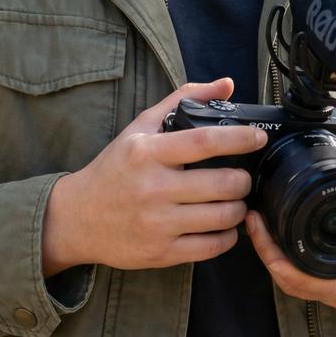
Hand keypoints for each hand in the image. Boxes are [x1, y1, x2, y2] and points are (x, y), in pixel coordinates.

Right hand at [42, 78, 268, 274]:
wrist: (77, 218)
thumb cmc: (115, 168)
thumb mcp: (141, 128)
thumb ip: (183, 100)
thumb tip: (226, 84)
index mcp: (148, 152)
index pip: (205, 141)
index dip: (240, 138)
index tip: (258, 137)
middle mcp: (153, 188)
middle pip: (222, 184)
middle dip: (243, 180)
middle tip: (242, 177)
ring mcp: (157, 224)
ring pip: (222, 217)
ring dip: (239, 208)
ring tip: (234, 201)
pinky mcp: (161, 253)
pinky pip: (211, 247)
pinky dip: (227, 236)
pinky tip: (223, 226)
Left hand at [244, 133, 335, 308]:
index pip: (316, 277)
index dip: (280, 258)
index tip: (261, 225)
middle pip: (299, 285)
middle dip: (269, 256)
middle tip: (252, 222)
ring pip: (297, 288)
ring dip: (273, 263)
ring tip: (257, 228)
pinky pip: (303, 287)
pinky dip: (285, 268)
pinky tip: (272, 242)